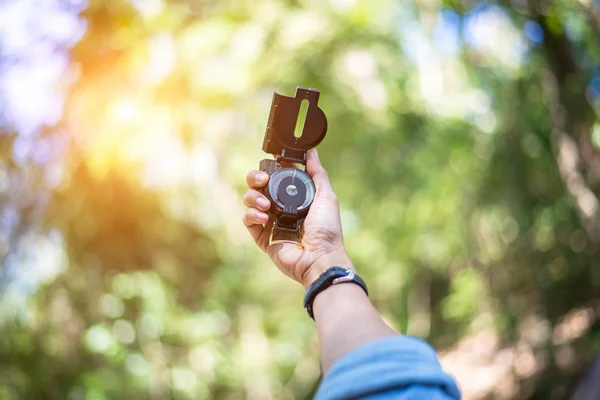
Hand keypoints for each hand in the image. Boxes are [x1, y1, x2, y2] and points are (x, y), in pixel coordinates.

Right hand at [243, 149, 352, 287]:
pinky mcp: (262, 237)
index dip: (271, 168)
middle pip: (258, 186)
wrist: (319, 258)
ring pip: (250, 200)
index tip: (272, 162)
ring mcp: (270, 222)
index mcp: (295, 198)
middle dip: (255, 179)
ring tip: (266, 205)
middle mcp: (281, 208)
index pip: (276, 178)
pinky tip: (264, 218)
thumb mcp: (326, 196)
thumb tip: (312, 152)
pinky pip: (248, 220)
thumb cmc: (327, 230)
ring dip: (253, 197)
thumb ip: (317, 174)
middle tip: (262, 181)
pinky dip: (252, 215)